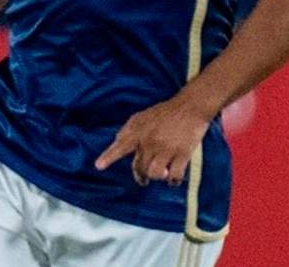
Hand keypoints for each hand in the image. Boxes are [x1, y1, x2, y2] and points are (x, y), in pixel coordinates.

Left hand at [94, 96, 212, 186]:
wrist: (190, 106)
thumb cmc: (166, 112)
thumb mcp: (143, 116)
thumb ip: (128, 129)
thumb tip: (116, 140)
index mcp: (140, 132)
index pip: (121, 145)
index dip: (109, 156)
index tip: (98, 166)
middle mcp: (150, 141)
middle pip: (140, 168)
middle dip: (142, 176)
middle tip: (144, 179)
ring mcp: (166, 148)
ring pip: (155, 174)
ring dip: (158, 177)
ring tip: (162, 174)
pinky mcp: (182, 153)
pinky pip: (174, 176)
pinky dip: (173, 181)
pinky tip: (173, 179)